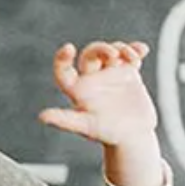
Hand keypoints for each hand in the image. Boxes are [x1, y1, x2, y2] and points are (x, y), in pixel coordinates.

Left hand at [38, 41, 157, 147]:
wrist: (132, 137)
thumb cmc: (105, 134)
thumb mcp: (85, 126)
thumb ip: (65, 120)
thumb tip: (42, 117)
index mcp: (77, 90)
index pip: (64, 71)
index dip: (62, 59)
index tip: (68, 48)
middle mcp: (92, 79)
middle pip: (91, 54)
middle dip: (101, 48)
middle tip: (113, 54)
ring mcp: (110, 74)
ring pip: (111, 51)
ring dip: (121, 48)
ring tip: (132, 58)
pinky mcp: (128, 73)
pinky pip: (130, 55)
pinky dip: (135, 50)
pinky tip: (142, 51)